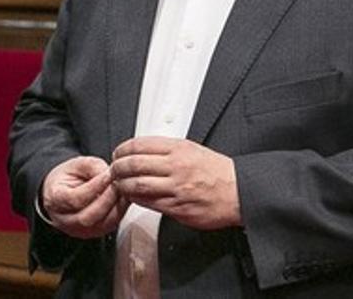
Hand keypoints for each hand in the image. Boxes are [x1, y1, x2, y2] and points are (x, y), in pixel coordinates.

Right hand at [40, 156, 128, 238]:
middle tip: (119, 182)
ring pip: (101, 224)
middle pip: (88, 217)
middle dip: (107, 199)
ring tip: (123, 189)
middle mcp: (63, 220)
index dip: (94, 187)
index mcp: (54, 199)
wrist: (64, 189)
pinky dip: (119, 212)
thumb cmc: (68, 176)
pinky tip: (123, 199)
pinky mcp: (93, 233)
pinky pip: (109, 226)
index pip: (75, 198)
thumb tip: (109, 174)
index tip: (108, 174)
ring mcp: (78, 230)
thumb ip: (92, 166)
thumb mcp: (77, 164)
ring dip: (116, 206)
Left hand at [111, 137, 240, 229]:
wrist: (239, 192)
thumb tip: (143, 149)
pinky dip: (137, 199)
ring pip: (138, 185)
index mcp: (179, 149)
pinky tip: (133, 196)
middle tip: (113, 169)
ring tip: (119, 184)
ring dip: (123, 185)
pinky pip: (149, 203)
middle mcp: (177, 166)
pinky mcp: (178, 207)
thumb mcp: (193, 149)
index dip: (123, 149)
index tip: (118, 153)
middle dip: (118, 167)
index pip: (140, 144)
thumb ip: (168, 149)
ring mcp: (177, 188)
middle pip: (134, 163)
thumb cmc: (218, 172)